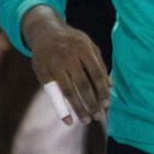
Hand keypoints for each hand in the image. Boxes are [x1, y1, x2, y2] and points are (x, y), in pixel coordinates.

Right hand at [24, 7, 110, 125]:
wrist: (45, 32)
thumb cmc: (72, 42)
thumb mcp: (88, 46)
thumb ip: (99, 64)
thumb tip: (111, 86)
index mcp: (83, 48)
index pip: (96, 73)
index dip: (102, 90)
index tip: (107, 104)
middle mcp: (68, 56)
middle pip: (83, 85)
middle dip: (92, 103)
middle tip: (100, 116)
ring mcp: (54, 64)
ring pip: (68, 92)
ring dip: (79, 109)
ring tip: (87, 121)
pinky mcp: (42, 73)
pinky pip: (53, 95)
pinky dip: (61, 109)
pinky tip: (68, 121)